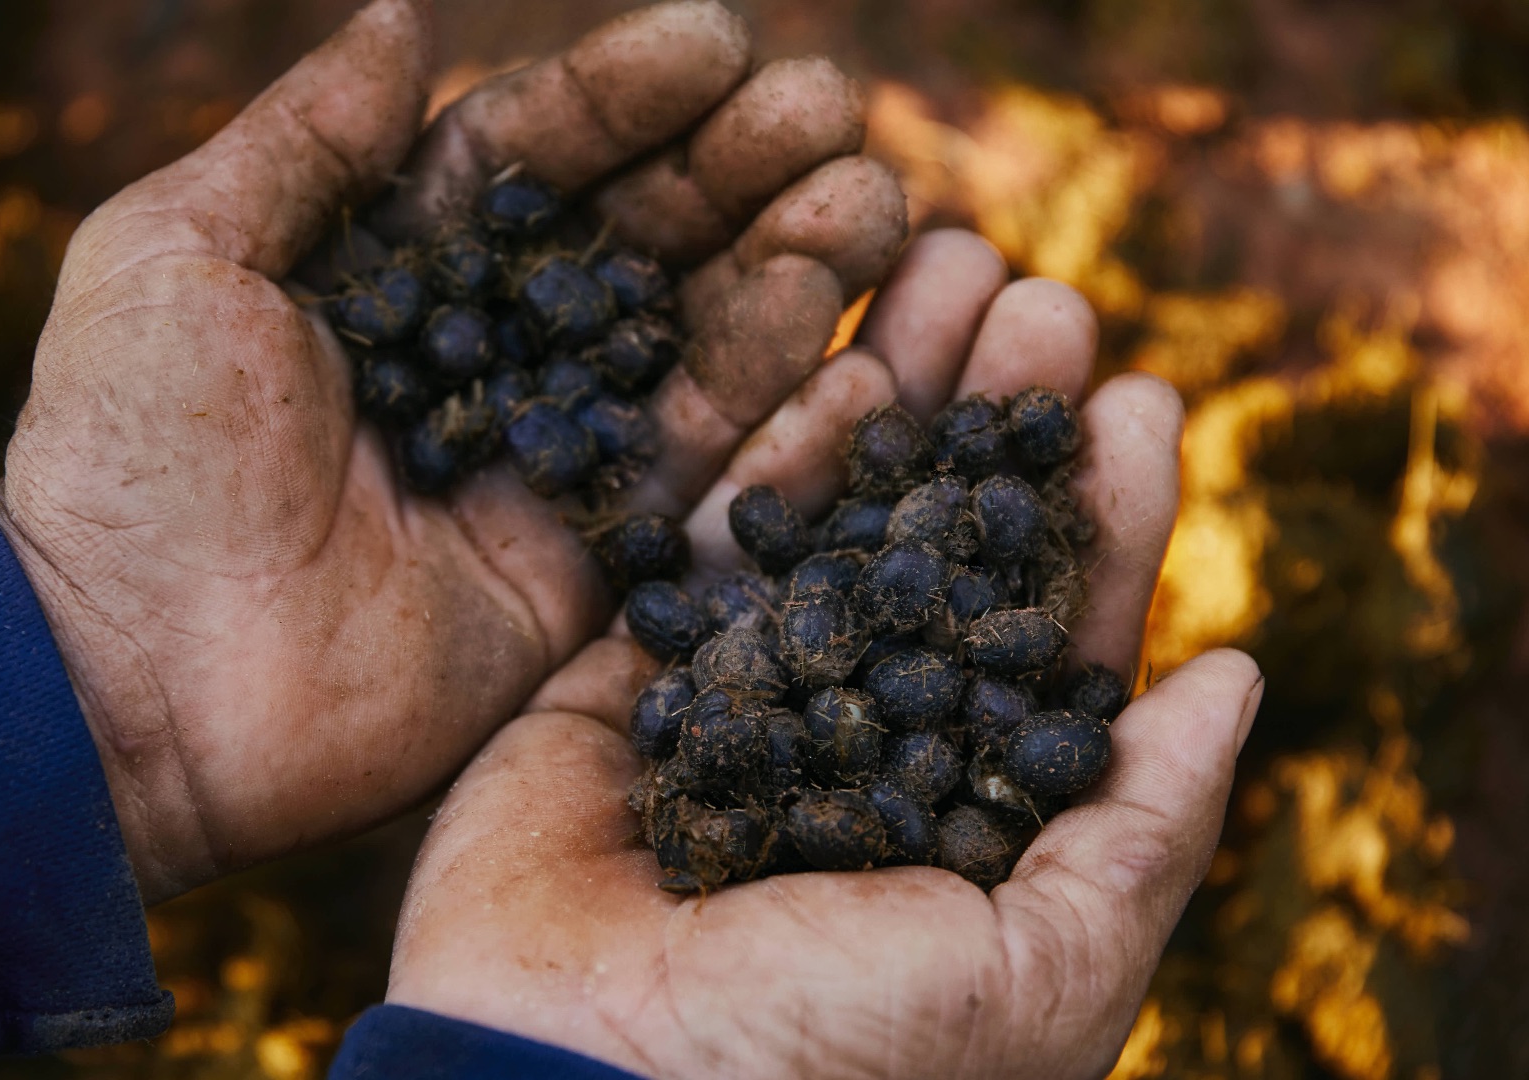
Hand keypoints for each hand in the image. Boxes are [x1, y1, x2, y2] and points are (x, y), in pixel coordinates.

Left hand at [0, 0, 910, 901]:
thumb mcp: (179, 254)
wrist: (129, 682)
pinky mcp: (576, 580)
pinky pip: (695, 487)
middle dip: (734, 172)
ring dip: (783, 274)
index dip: (626, 97)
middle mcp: (479, 363)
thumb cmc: (128, 451)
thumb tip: (405, 16)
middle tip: (832, 112)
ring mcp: (536, 471)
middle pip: (633, 246)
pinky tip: (846, 341)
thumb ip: (307, 140)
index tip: (722, 39)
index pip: (533, 160)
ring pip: (686, 354)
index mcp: (390, 274)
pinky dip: (774, 417)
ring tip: (866, 202)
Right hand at [384, 240, 1266, 1078]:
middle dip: (997, 427)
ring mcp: (734, 706)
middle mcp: (855, 748)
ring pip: (825, 524)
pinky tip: (828, 359)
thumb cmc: (834, 1056)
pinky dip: (758, 453)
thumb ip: (1140, 824)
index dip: (1102, 521)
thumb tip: (1236, 675)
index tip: (1140, 401)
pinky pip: (697, 545)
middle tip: (1047, 302)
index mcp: (967, 819)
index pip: (1055, 643)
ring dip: (889, 398)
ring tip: (943, 270)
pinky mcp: (616, 680)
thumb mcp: (1048, 968)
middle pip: (940, 555)